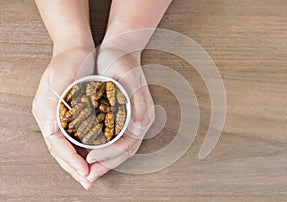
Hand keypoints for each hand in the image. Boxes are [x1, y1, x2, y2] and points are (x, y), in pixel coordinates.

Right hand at [32, 46, 94, 189]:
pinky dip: (82, 148)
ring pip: (67, 146)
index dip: (71, 160)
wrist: (75, 48)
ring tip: (89, 175)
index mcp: (46, 112)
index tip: (85, 173)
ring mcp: (60, 116)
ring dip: (78, 162)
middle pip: (61, 150)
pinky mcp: (70, 113)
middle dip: (74, 167)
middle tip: (87, 182)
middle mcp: (51, 117)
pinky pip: (74, 136)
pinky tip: (92, 155)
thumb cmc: (69, 61)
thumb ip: (51, 104)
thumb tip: (49, 131)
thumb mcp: (60, 78)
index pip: (58, 145)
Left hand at [85, 51, 154, 181]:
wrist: (121, 51)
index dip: (109, 155)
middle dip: (105, 165)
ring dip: (103, 161)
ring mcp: (131, 121)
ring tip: (86, 170)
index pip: (127, 144)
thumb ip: (138, 102)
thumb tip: (140, 128)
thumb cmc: (123, 63)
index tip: (90, 159)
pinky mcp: (121, 118)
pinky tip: (88, 152)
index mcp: (143, 115)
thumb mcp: (129, 77)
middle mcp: (139, 122)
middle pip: (123, 152)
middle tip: (87, 176)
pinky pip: (113, 140)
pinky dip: (102, 150)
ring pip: (118, 149)